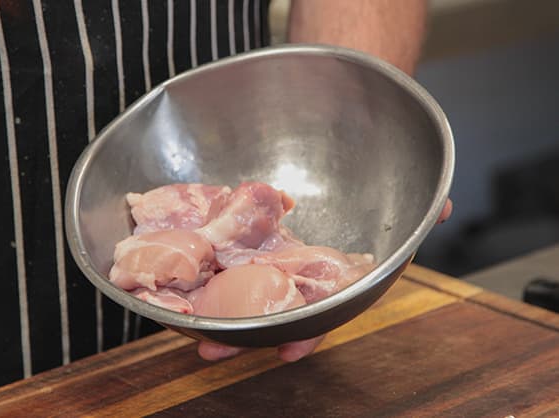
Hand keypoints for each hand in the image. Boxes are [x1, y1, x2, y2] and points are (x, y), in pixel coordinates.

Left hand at [198, 198, 453, 361]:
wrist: (334, 134)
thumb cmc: (363, 179)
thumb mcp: (391, 191)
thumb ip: (415, 205)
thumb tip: (441, 207)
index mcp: (328, 271)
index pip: (322, 309)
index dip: (307, 332)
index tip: (289, 352)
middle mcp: (295, 265)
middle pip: (267, 308)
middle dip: (241, 333)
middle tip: (212, 351)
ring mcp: (265, 247)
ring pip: (236, 286)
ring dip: (210, 310)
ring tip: (187, 327)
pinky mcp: (238, 224)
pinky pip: (215, 247)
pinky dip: (197, 263)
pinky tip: (173, 278)